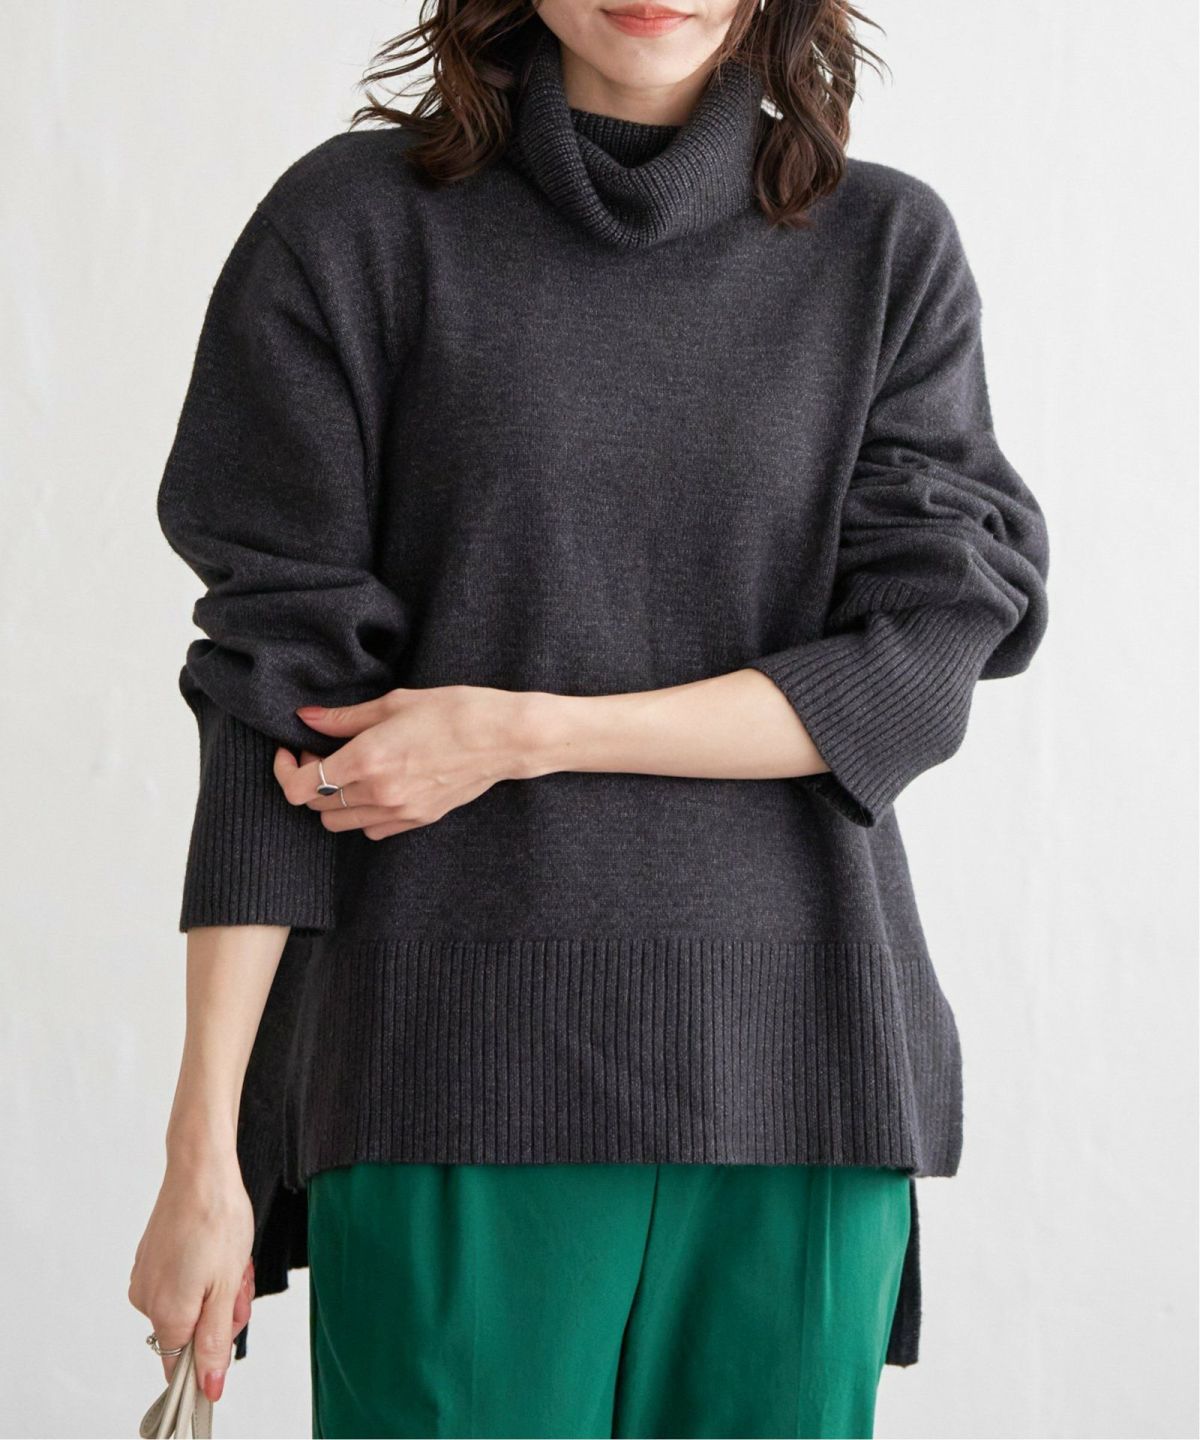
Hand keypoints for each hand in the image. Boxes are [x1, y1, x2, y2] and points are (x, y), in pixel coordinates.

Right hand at [128, 1157, 254, 1403]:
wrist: (201, 1168)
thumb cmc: (217, 1219)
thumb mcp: (226, 1288)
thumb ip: (214, 1341)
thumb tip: (209, 1387)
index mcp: (166, 1314)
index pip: (179, 1366)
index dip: (210, 1355)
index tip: (230, 1324)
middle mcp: (146, 1300)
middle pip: (191, 1332)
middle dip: (223, 1311)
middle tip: (239, 1278)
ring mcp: (146, 1276)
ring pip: (190, 1304)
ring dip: (217, 1288)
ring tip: (231, 1256)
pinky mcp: (151, 1257)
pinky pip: (181, 1281)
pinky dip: (203, 1271)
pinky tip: (216, 1246)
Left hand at [274, 685, 545, 839]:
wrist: (502, 738)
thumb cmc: (453, 711)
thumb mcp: (394, 704)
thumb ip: (344, 717)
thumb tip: (306, 718)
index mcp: (367, 759)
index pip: (300, 787)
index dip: (284, 771)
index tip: (291, 751)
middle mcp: (378, 793)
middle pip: (316, 807)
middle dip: (310, 781)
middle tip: (322, 753)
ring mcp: (399, 812)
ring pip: (340, 823)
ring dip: (334, 800)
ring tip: (349, 772)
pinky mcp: (417, 820)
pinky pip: (372, 829)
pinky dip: (363, 814)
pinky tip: (376, 786)